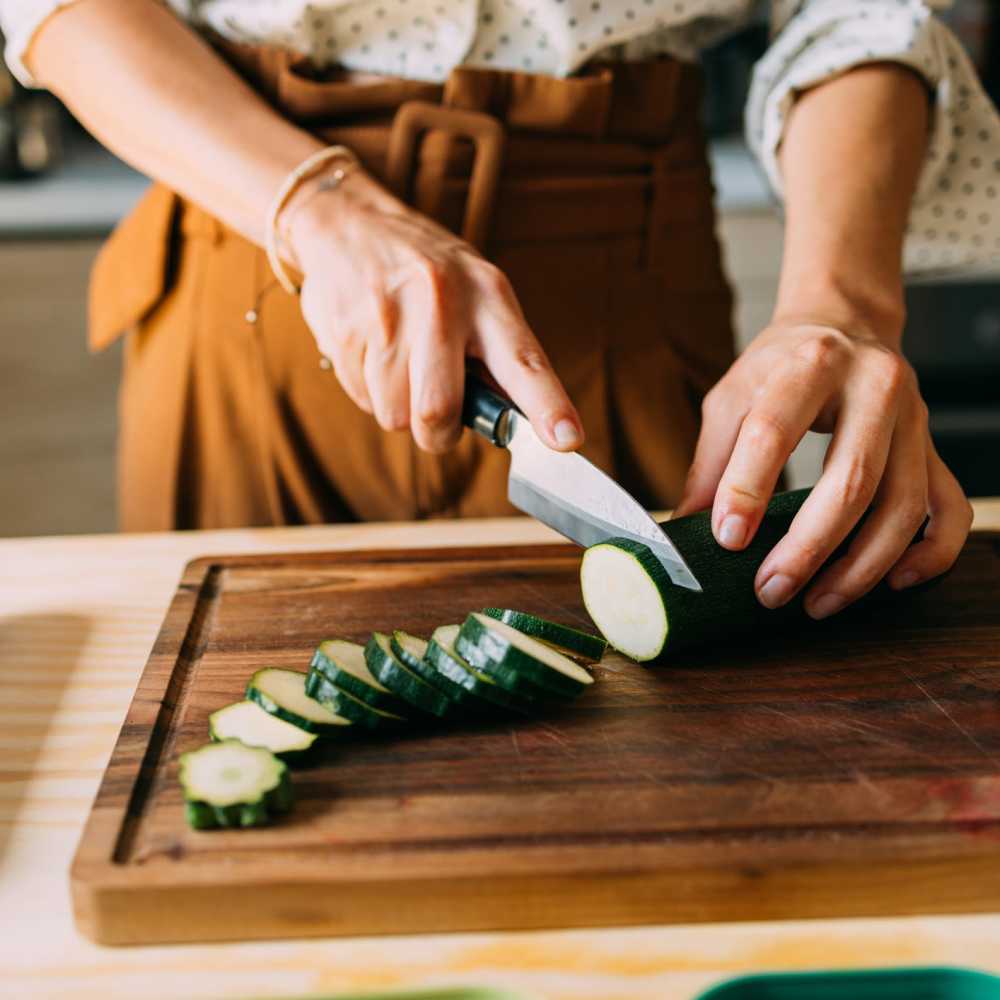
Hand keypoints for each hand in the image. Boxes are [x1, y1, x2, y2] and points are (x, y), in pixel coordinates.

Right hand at [282, 167, 583, 453]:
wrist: (349, 223)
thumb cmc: (428, 273)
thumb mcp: (477, 291)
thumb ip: (498, 354)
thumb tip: (512, 423)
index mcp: (488, 295)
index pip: (525, 361)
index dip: (548, 406)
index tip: (568, 440)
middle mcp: (441, 303)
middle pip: (439, 411)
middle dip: (437, 433)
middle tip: (438, 421)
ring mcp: (388, 316)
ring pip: (395, 415)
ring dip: (399, 407)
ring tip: (401, 364)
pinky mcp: (345, 332)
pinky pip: (361, 398)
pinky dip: (369, 390)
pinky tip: (373, 351)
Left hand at [674, 319, 972, 617]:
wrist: (845, 324)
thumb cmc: (781, 367)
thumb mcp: (733, 397)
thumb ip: (710, 462)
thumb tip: (682, 531)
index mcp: (811, 365)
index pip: (774, 430)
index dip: (747, 489)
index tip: (726, 540)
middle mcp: (874, 387)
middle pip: (850, 479)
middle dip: (808, 547)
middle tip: (771, 590)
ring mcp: (914, 420)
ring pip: (902, 505)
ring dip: (860, 566)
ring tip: (816, 603)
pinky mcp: (933, 448)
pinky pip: (948, 509)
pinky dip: (930, 553)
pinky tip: (895, 582)